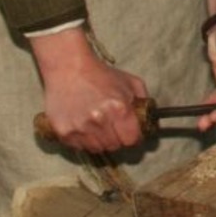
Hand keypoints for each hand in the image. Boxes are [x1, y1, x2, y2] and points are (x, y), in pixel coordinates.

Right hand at [29, 27, 149, 152]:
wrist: (68, 67)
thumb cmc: (101, 74)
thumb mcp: (130, 82)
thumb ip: (143, 102)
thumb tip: (151, 120)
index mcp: (119, 108)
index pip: (131, 140)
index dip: (134, 137)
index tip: (131, 133)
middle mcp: (100, 120)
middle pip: (115, 146)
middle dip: (117, 138)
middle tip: (113, 126)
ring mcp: (80, 128)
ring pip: (97, 149)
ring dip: (101, 140)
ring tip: (98, 125)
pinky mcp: (64, 132)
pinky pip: (80, 147)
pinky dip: (84, 140)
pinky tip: (84, 125)